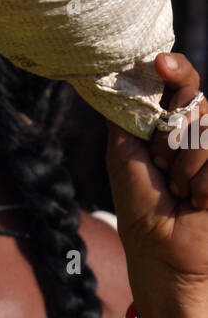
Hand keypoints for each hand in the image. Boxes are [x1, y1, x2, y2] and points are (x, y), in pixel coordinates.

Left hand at [105, 52, 207, 317]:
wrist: (162, 253)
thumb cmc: (140, 206)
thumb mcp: (124, 154)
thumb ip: (127, 114)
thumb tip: (118, 75)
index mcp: (173, 125)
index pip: (184, 85)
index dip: (177, 72)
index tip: (162, 64)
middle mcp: (201, 134)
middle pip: (196, 104)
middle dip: (169, 140)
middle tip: (161, 171)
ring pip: (206, 133)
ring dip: (183, 168)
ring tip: (178, 193)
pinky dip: (200, 186)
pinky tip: (196, 203)